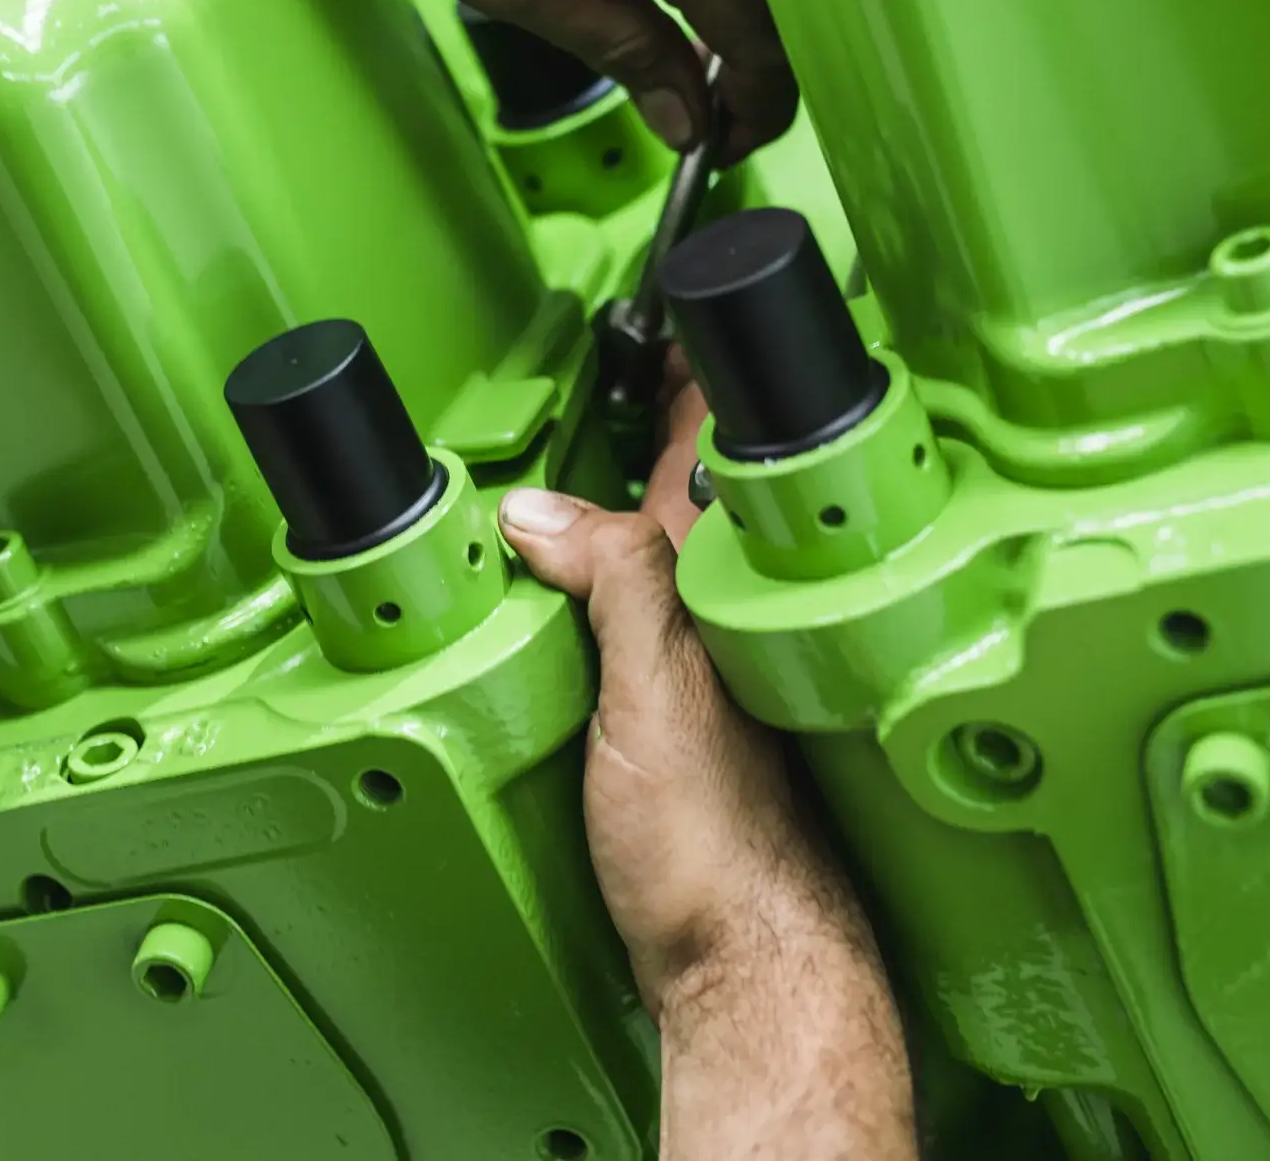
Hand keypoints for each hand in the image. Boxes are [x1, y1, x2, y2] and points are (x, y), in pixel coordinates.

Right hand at [497, 396, 915, 1155]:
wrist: (732, 961)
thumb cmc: (716, 849)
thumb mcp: (653, 694)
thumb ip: (610, 583)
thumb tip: (536, 514)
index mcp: (712, 580)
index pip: (704, 432)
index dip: (679, 361)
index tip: (641, 307)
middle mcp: (707, 607)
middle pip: (669, 478)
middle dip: (632, 412)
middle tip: (585, 360)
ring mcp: (686, 656)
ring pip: (645, 542)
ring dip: (602, 494)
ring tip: (557, 446)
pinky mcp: (659, 707)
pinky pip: (622, 605)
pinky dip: (585, 573)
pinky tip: (549, 574)